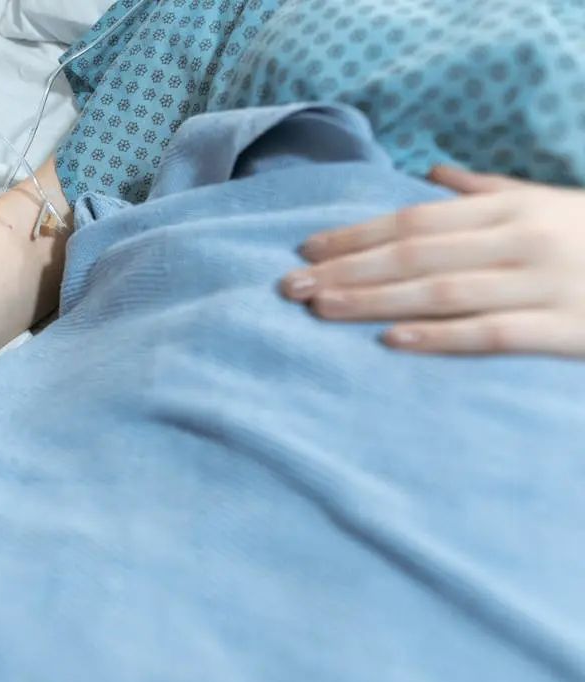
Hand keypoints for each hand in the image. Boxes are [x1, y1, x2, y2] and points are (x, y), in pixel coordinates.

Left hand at [280, 165, 584, 356]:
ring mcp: (546, 283)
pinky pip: (494, 332)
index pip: (415, 218)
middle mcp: (523, 239)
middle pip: (415, 253)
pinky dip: (441, 337)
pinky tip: (393, 341)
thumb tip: (432, 174)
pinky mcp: (569, 329)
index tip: (305, 249)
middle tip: (289, 285)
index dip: (356, 234)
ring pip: (442, 290)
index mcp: (512, 208)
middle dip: (346, 269)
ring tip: (320, 308)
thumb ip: (489, 192)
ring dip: (374, 300)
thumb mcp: (552, 203)